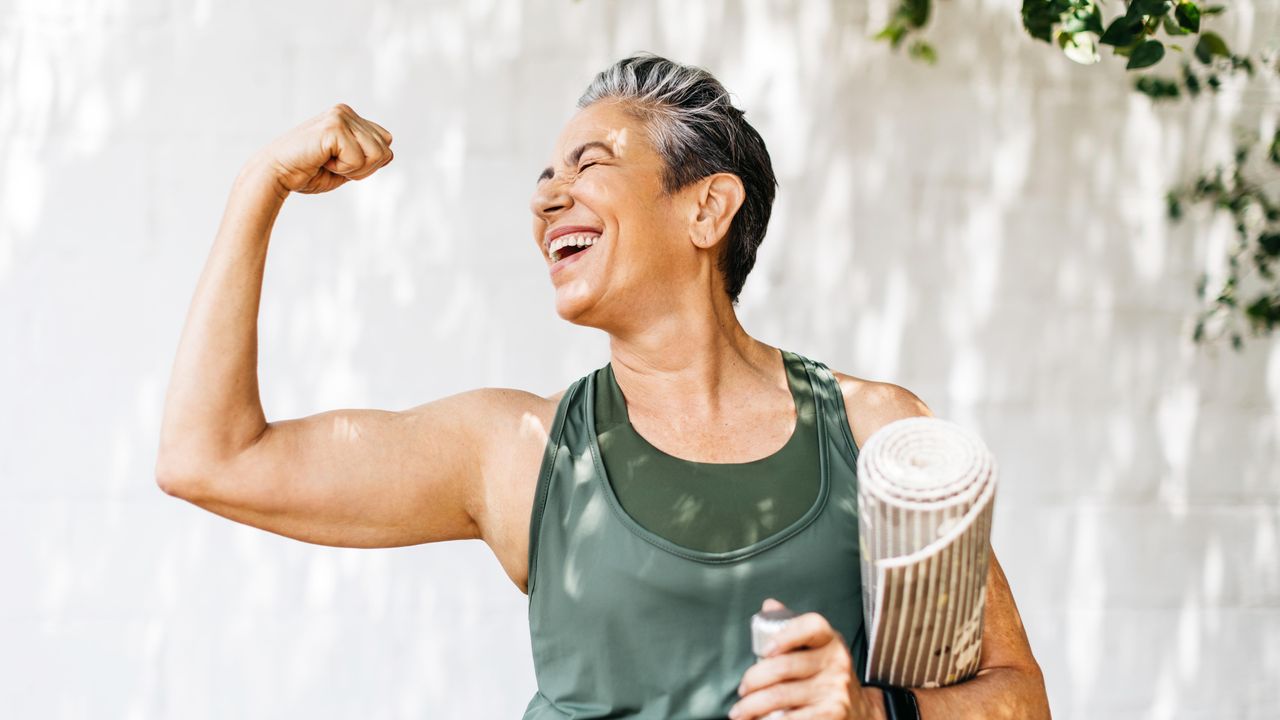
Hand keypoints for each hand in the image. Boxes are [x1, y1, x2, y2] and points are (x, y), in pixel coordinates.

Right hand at [251, 103, 393, 196]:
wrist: (276, 174)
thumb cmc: (306, 172)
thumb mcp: (345, 166)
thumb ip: (367, 158)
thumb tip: (390, 153)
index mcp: (349, 117)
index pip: (386, 142)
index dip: (369, 163)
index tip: (340, 164)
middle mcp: (346, 111)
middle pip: (385, 149)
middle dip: (364, 168)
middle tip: (333, 165)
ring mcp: (340, 116)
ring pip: (377, 154)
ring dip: (354, 169)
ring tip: (328, 162)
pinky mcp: (334, 126)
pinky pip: (359, 159)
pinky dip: (344, 169)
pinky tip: (322, 161)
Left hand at [730, 598, 880, 719]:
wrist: (862, 712)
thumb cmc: (829, 676)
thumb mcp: (819, 648)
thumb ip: (793, 627)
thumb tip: (769, 605)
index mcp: (830, 641)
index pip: (811, 627)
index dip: (785, 635)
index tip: (764, 650)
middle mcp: (836, 664)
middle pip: (783, 667)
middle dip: (753, 680)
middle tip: (742, 690)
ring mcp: (834, 692)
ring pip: (780, 696)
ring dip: (751, 706)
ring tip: (739, 711)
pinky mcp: (831, 716)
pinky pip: (790, 719)